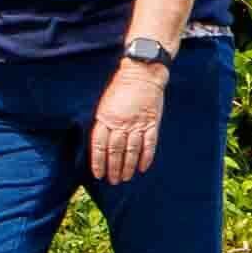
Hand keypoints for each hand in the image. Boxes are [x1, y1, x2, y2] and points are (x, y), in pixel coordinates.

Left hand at [92, 59, 166, 185]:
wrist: (142, 72)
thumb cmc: (121, 87)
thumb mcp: (105, 103)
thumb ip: (103, 123)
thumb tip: (101, 145)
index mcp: (106, 118)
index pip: (99, 145)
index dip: (98, 162)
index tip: (99, 174)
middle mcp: (121, 123)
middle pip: (115, 151)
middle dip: (113, 168)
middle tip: (113, 180)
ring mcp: (137, 123)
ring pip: (132, 150)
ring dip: (128, 166)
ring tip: (126, 178)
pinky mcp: (152, 121)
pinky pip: (149, 143)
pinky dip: (146, 157)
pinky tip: (143, 167)